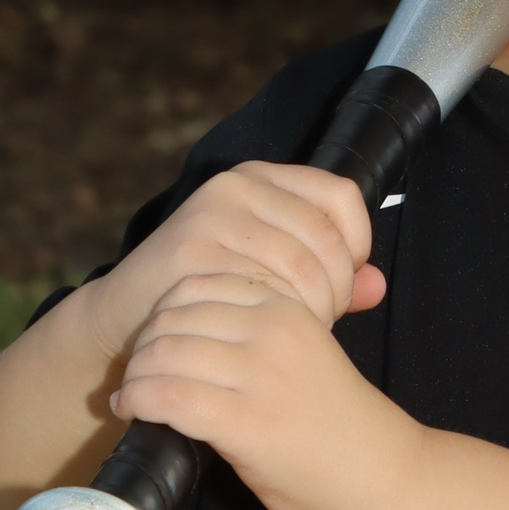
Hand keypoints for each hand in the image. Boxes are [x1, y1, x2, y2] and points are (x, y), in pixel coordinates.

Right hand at [83, 163, 384, 362]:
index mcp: (260, 177)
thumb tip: (379, 286)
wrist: (129, 318)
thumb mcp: (273, 274)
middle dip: (337, 287)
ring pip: (303, 265)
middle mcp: (236, 186)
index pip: (342, 196)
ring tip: (296, 327)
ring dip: (314, 307)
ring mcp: (212, 215)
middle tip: (322, 318)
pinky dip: (278, 316)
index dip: (357, 244)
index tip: (345, 281)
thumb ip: (330, 276)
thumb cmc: (212, 295)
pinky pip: (265, 288)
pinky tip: (266, 331)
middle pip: (328, 236)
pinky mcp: (193, 251)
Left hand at [112, 275, 419, 509]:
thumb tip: (201, 323)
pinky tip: (133, 410)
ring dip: (136, 375)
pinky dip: (138, 401)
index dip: (164, 311)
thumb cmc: (344, 422)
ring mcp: (258, 375)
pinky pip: (167, 395)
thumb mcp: (311, 350)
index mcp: (288, 306)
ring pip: (163, 353)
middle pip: (173, 316)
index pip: (198, 284)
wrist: (385, 474)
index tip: (159, 341)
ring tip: (132, 394)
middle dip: (144, 345)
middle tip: (138, 371)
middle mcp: (272, 330)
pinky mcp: (244, 421)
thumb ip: (267, 331)